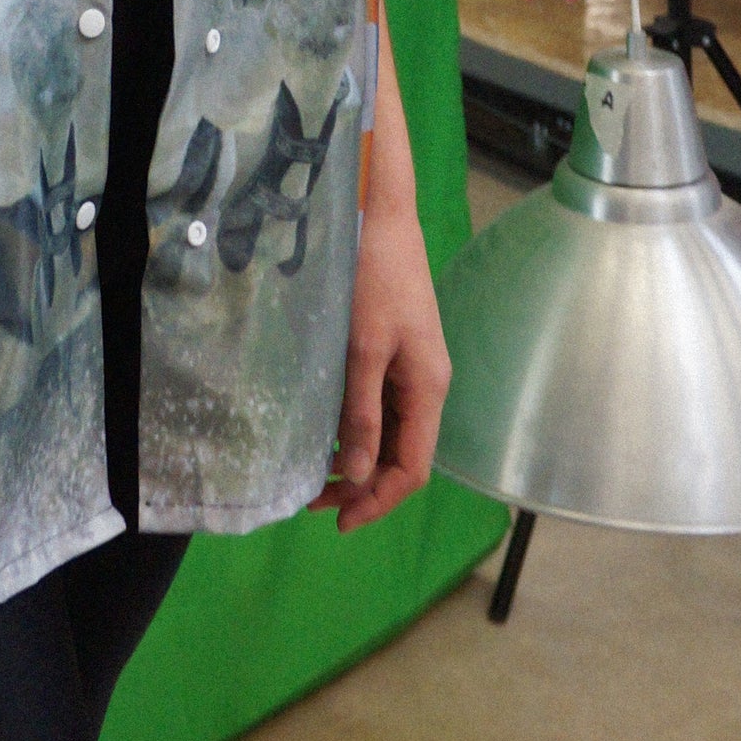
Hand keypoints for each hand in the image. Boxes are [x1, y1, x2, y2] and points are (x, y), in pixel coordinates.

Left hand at [309, 206, 450, 532]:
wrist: (381, 218)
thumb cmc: (372, 278)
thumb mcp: (362, 349)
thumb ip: (361, 414)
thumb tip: (357, 477)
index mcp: (428, 389)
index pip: (412, 468)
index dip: (378, 500)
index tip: (338, 521)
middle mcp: (426, 386)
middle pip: (401, 456)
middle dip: (362, 486)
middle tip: (314, 503)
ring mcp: (411, 370)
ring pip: (389, 434)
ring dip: (356, 460)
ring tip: (313, 478)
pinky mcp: (394, 354)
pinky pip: (380, 408)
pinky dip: (355, 430)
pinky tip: (325, 436)